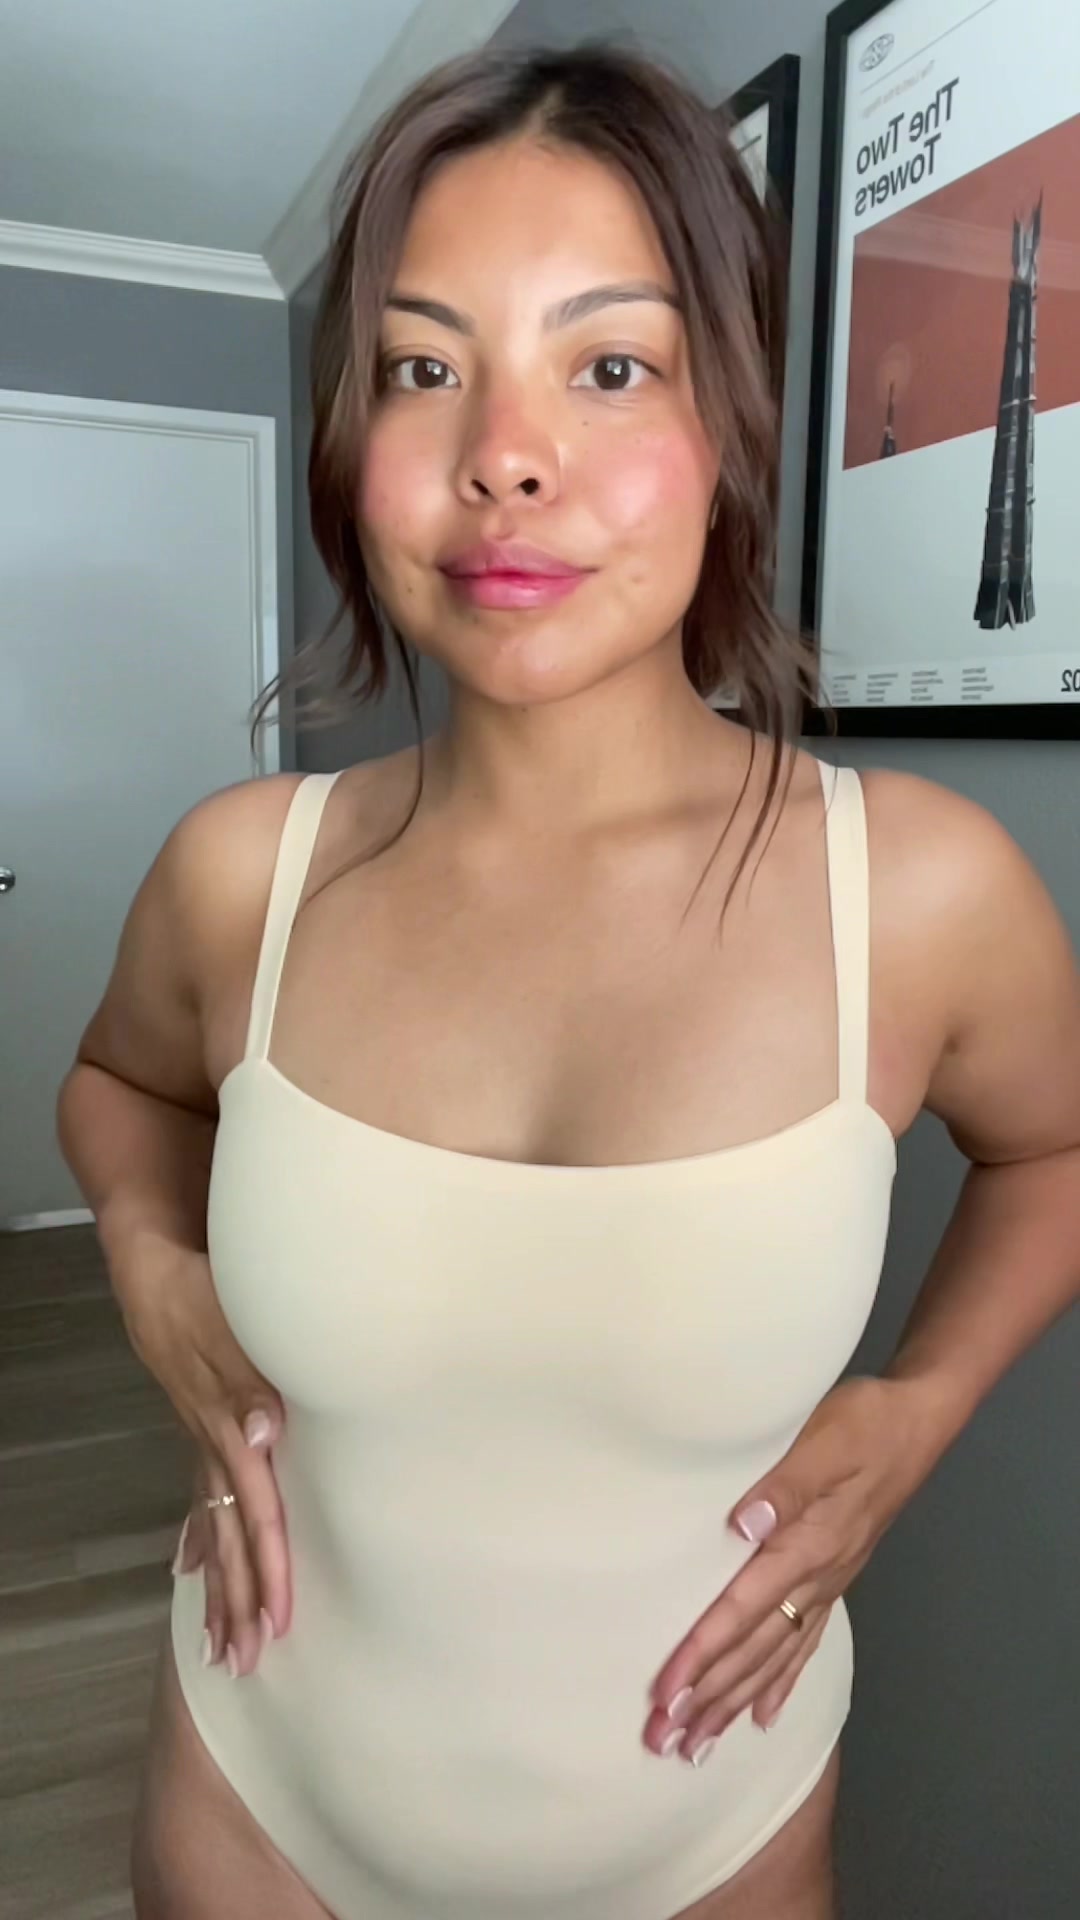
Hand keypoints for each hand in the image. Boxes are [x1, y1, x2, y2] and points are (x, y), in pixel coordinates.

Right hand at [119, 1241, 289, 1676]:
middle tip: (247, 1663)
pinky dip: (198, 1537)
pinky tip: (191, 1569)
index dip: (269, 1568)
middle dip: (240, 1602)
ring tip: (221, 1644)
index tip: (278, 1623)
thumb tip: (266, 1436)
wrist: (153, 1267)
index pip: (257, 1513)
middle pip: (232, 1538)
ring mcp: (202, 1438)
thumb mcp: (230, 1328)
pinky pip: (199, 1496)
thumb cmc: (202, 1291)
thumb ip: (248, 1382)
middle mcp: (215, 1444)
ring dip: (220, 1587)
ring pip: (215, 1526)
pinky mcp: (199, 1424)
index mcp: (230, 1428)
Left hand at [644, 1377, 921, 1761]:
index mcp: (808, 1546)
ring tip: (697, 1745)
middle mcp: (817, 1577)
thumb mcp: (825, 1439)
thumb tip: (745, 1525)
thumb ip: (787, 1484)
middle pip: (753, 1650)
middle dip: (707, 1697)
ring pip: (774, 1658)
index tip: (666, 1691)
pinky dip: (778, 1684)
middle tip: (664, 1740)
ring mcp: (828, 1583)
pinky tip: (760, 1716)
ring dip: (733, 1703)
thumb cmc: (866, 1423)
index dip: (703, 1652)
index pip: (743, 1609)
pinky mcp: (834, 1577)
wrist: (917, 1421)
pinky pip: (803, 1644)